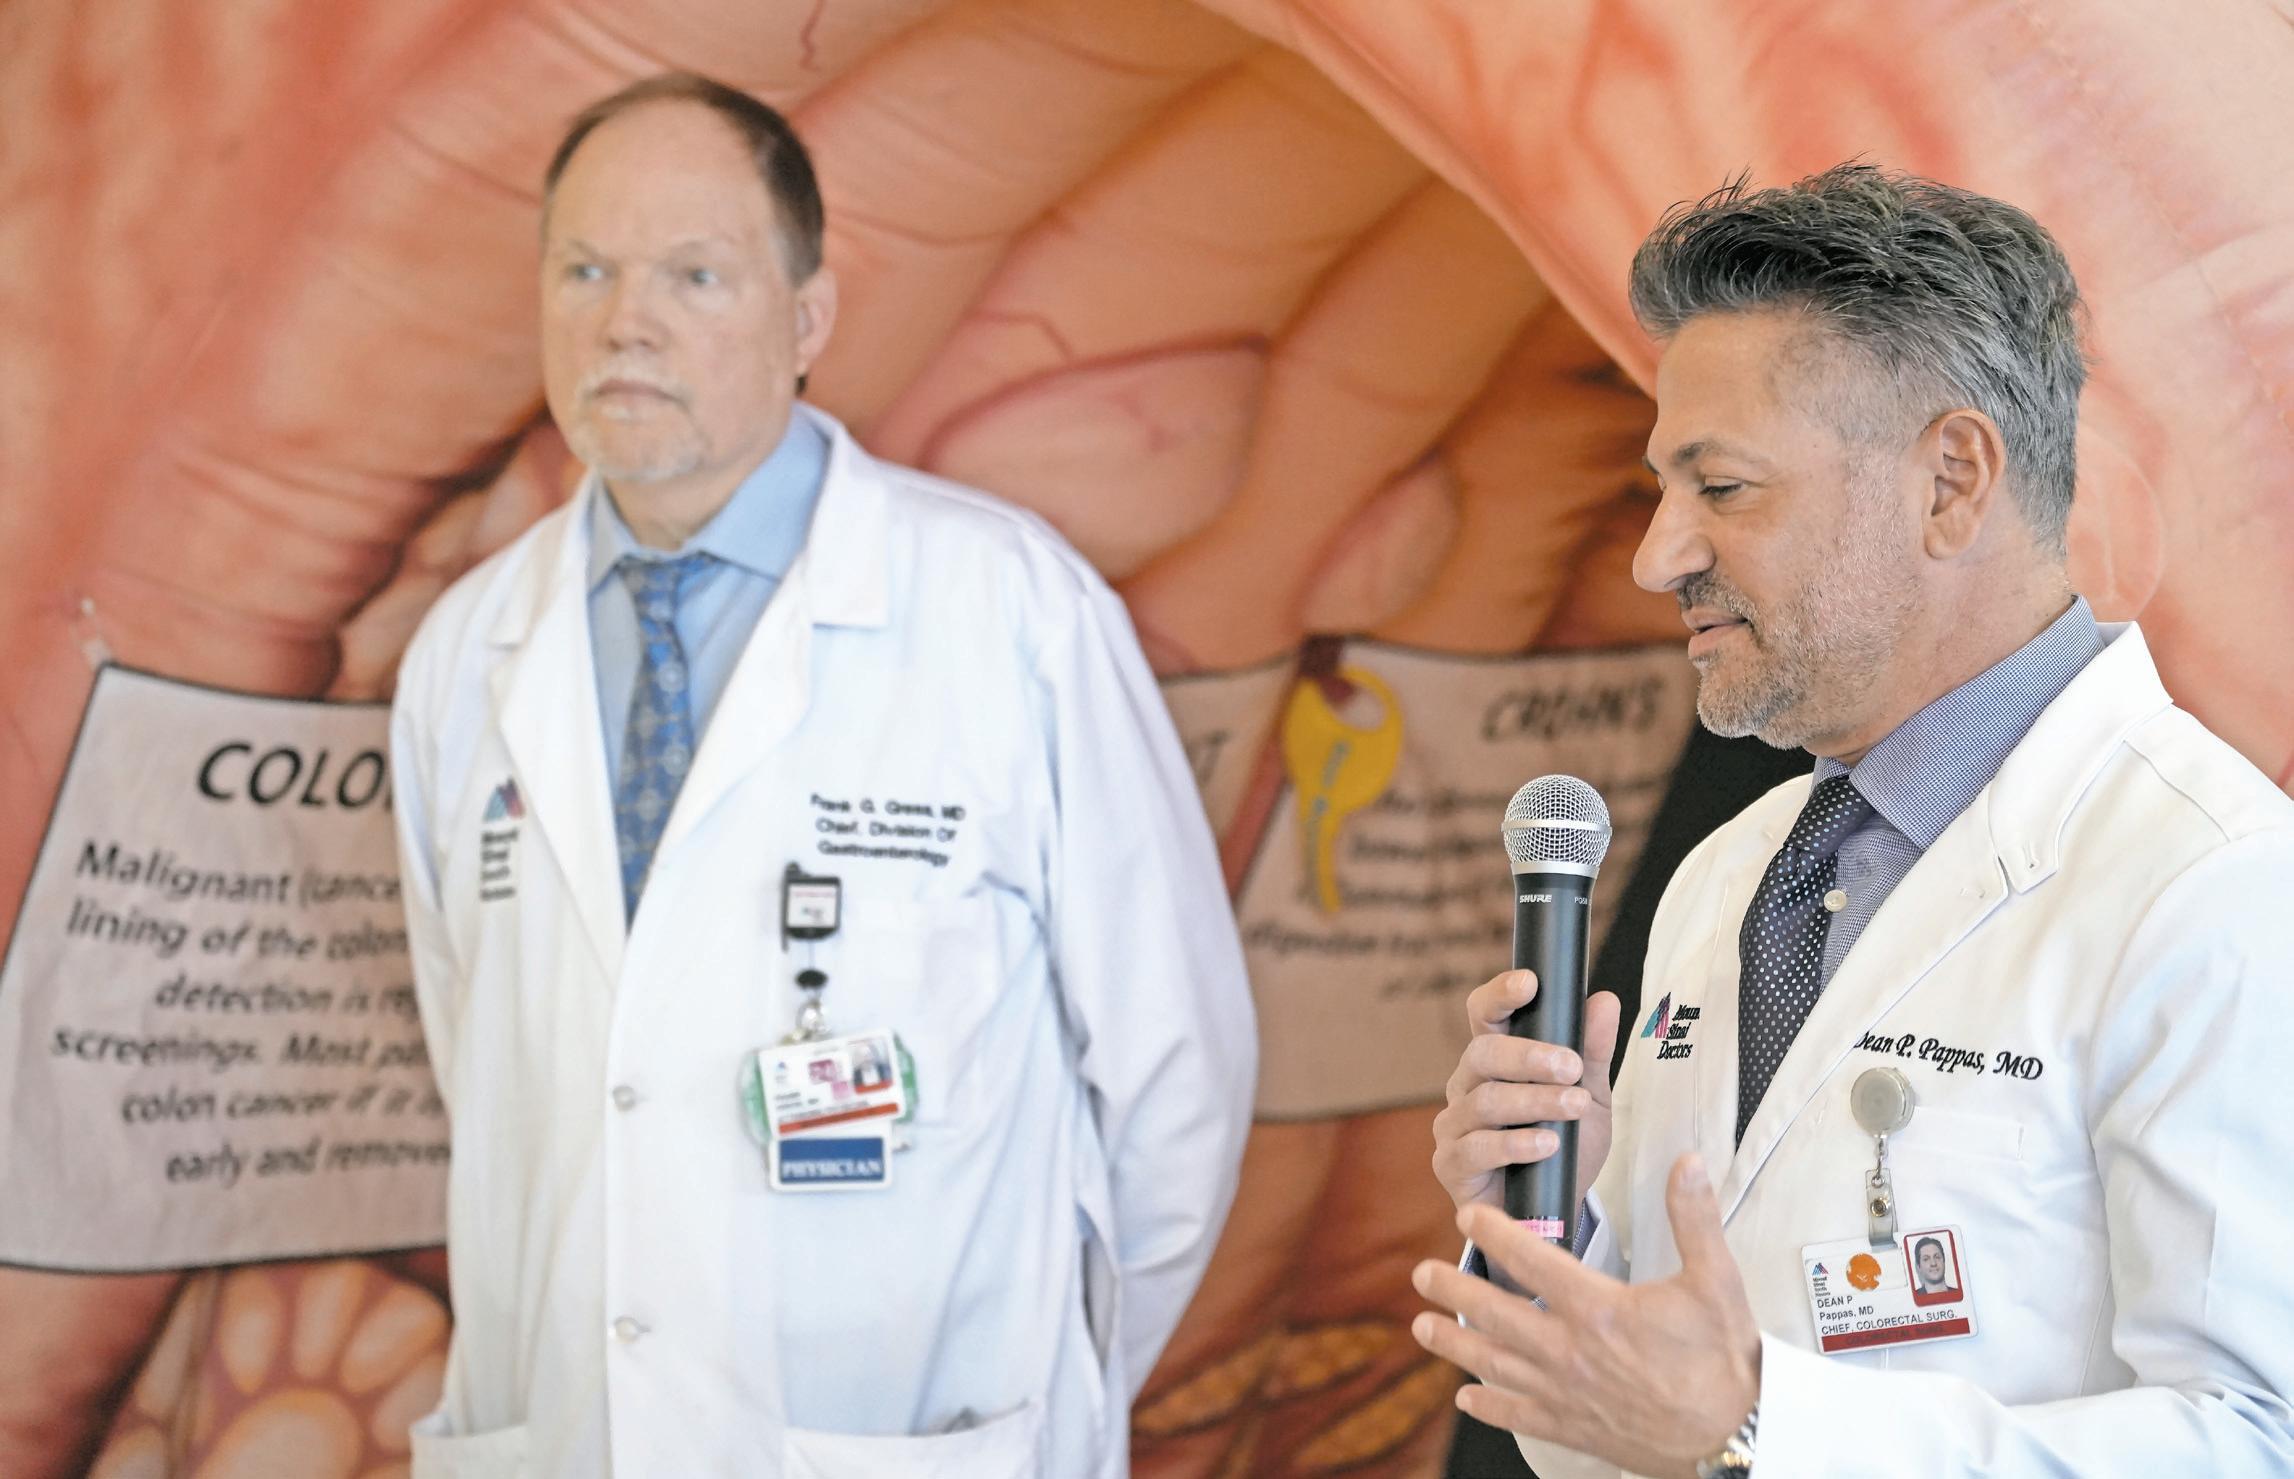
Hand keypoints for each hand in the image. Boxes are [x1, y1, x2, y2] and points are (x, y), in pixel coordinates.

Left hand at [1409, 1154, 1759, 1478]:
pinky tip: (1466, 1398)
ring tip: (1422, 1328)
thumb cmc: (1727, 1361)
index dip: (1493, 1233)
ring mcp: (1567, 1393)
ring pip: (1494, 1364)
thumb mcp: (1716, 1280)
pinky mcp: (1574, 1428)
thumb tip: (1687, 1163)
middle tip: (1420, 1273)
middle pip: (1494, 1312)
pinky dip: (1489, 1406)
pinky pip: (1519, 1416)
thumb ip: (1693, 1217)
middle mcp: (1570, 1350)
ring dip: (1454, 1344)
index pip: (1530, 1258)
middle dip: (1452, 1289)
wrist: (1740, 1435)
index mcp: (1598, 1308)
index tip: (1467, 1216)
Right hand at [1430, 969, 1619, 1211]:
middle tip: (1571, 1068)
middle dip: (1529, 1056)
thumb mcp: (1591, 1098)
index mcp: (1495, 1058)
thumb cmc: (1567, 1148)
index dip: (1501, 994)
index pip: (1486, 1013)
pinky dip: (1515, 1144)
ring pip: (1485, 1101)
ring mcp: (1454, 1123)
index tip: (1529, 984)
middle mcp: (1467, 1083)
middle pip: (1483, 1053)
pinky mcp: (1451, 1163)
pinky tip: (1546, 1145)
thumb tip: (1604, 1001)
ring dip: (1534, 1102)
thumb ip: (1593, 1052)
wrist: (1555, 1212)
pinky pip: (1477, 1147)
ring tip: (1573, 1108)